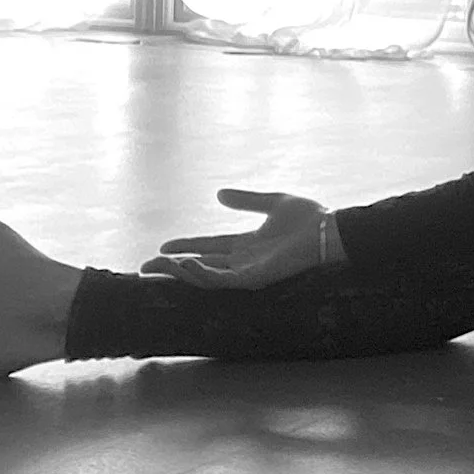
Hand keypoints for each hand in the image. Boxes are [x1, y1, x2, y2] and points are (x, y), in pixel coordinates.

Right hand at [141, 189, 339, 289]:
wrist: (329, 229)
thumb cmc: (309, 218)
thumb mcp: (273, 202)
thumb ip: (246, 200)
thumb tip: (218, 194)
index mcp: (246, 244)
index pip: (208, 246)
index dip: (185, 246)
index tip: (162, 246)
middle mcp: (243, 261)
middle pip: (199, 266)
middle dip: (171, 268)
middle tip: (145, 267)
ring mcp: (247, 272)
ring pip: (205, 276)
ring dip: (180, 271)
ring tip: (158, 265)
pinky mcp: (253, 278)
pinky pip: (222, 279)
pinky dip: (203, 274)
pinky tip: (187, 264)